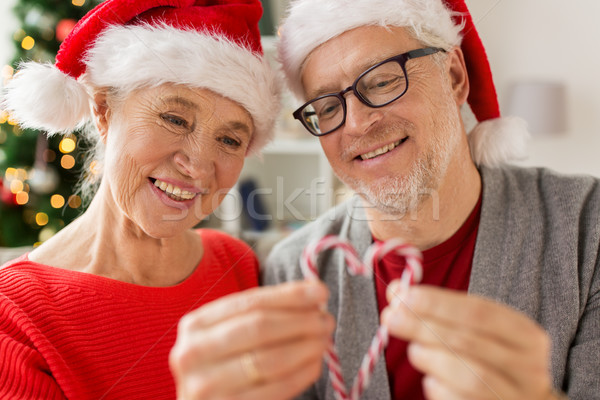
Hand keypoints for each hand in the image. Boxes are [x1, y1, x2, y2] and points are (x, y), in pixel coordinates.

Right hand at [169, 281, 333, 399]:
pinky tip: (314, 364)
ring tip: (323, 340)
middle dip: (300, 320)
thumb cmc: (223, 366)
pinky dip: (301, 374)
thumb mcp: (228, 334)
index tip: (320, 291)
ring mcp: (206, 386)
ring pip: (270, 359)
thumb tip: (314, 292)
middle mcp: (193, 354)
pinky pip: (275, 389)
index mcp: (194, 325)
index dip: (289, 295)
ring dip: (305, 347)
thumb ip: (263, 313)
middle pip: (259, 328)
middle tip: (326, 319)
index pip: (250, 302)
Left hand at [381, 283, 556, 399]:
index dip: (439, 303)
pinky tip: (431, 380)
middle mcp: (528, 368)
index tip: (404, 295)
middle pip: (469, 341)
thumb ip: (438, 309)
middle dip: (424, 327)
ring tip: (415, 351)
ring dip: (432, 358)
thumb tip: (396, 291)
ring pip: (470, 376)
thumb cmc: (488, 359)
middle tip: (392, 319)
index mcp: (526, 336)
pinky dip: (439, 388)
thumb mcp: (472, 330)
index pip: (480, 312)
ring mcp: (515, 396)